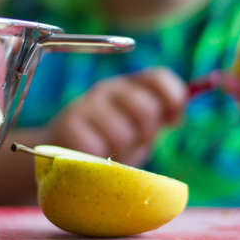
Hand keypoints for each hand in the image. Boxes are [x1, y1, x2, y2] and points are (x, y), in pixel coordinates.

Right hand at [45, 67, 186, 166]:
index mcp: (127, 86)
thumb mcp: (137, 128)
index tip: (174, 121)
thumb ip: (158, 117)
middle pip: (147, 109)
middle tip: (133, 145)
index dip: (173, 98)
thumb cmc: (106, 142)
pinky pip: (98, 149)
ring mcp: (85, 105)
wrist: (59, 155)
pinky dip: (99, 161)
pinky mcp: (68, 126)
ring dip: (121, 153)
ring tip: (110, 154)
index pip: (158, 78)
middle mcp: (106, 90)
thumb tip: (179, 113)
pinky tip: (91, 160)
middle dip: (147, 135)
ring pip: (123, 134)